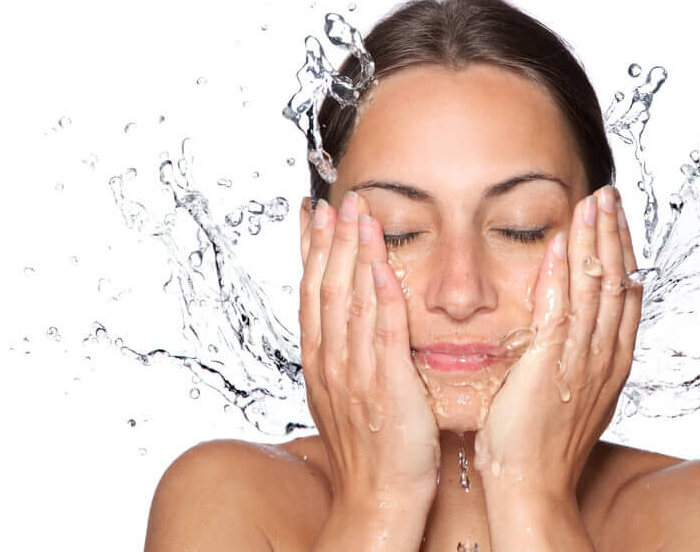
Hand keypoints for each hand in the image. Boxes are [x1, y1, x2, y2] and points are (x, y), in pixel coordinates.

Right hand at [298, 192, 440, 508]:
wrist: (377, 498)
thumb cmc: (369, 452)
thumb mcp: (345, 397)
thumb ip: (345, 357)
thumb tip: (346, 325)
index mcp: (320, 363)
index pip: (311, 294)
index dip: (310, 251)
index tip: (311, 216)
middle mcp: (331, 362)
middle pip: (326, 288)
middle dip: (330, 240)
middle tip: (336, 201)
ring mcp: (356, 372)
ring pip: (351, 300)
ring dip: (354, 253)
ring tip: (359, 214)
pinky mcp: (388, 384)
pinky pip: (385, 330)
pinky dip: (383, 294)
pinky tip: (384, 263)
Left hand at [473, 185, 640, 497]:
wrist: (532, 486)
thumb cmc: (541, 446)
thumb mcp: (572, 395)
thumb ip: (578, 359)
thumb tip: (576, 334)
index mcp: (610, 363)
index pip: (625, 296)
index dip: (623, 253)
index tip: (616, 221)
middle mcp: (604, 357)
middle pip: (617, 283)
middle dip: (614, 235)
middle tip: (609, 196)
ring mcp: (581, 361)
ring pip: (596, 289)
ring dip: (594, 241)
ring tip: (592, 203)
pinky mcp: (551, 366)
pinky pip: (560, 310)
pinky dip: (563, 274)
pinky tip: (562, 242)